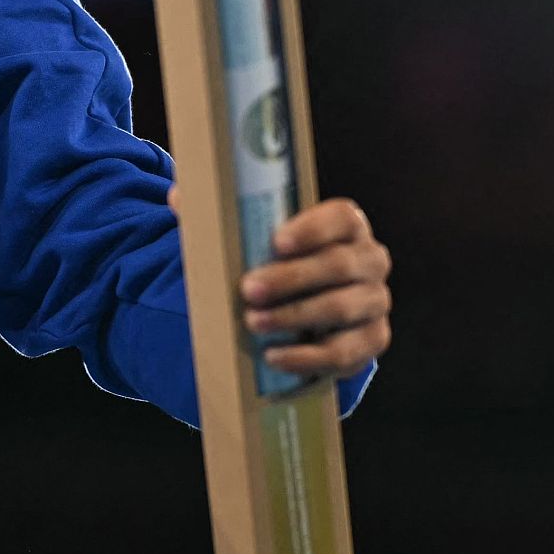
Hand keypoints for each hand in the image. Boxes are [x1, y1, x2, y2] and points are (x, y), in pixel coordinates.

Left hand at [169, 188, 392, 378]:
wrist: (303, 309)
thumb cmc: (275, 261)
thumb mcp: (253, 235)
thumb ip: (220, 213)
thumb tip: (178, 196)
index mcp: (347, 225)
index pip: (342, 218)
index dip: (313, 228)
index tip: (275, 242)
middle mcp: (370, 260)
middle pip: (340, 265)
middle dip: (292, 278)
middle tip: (248, 289)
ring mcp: (376, 301)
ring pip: (342, 308)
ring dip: (294, 317)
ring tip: (252, 322)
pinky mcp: (371, 340)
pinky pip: (345, 353)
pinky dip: (307, 357)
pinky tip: (273, 356)